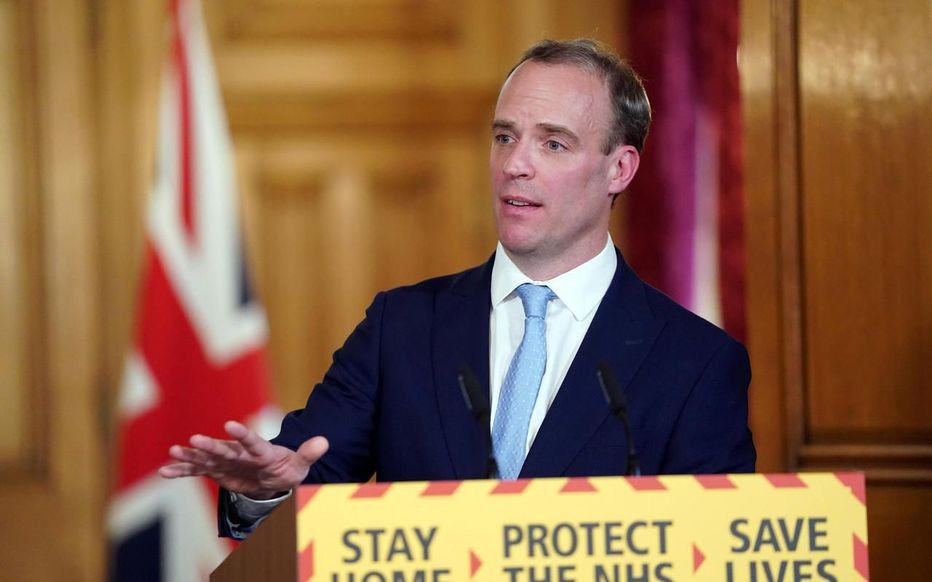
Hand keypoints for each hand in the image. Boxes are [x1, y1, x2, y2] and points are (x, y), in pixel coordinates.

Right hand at [159, 420, 328, 498]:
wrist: (274, 475)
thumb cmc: (288, 468)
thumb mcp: (300, 464)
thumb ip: (309, 453)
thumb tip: (325, 441)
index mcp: (261, 451)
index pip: (253, 442)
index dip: (242, 434)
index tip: (230, 425)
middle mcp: (240, 453)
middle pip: (224, 449)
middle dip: (209, 446)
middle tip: (193, 440)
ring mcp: (227, 461)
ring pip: (207, 458)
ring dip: (191, 456)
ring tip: (174, 452)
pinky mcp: (217, 470)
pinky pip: (198, 471)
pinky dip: (183, 471)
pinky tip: (166, 470)